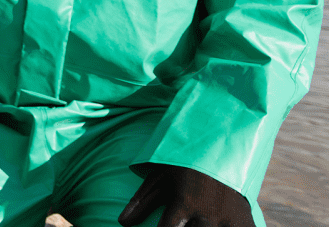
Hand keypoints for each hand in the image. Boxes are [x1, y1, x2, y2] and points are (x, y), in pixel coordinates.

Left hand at [118, 165, 254, 226]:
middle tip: (182, 221)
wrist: (228, 149)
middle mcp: (208, 215)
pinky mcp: (246, 225)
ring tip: (193, 222)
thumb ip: (142, 201)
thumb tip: (122, 222)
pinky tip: (217, 225)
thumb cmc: (186, 165)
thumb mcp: (162, 177)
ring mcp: (229, 222)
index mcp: (184, 203)